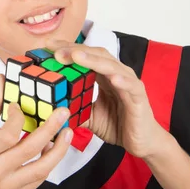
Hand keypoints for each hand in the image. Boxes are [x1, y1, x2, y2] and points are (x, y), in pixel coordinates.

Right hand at [0, 74, 72, 188]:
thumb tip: (1, 79)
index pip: (8, 134)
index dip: (18, 117)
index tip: (19, 105)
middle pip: (29, 149)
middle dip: (50, 128)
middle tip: (63, 112)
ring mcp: (9, 185)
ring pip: (41, 168)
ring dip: (59, 149)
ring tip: (67, 131)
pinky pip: (41, 177)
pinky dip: (50, 161)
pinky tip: (54, 147)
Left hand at [46, 39, 166, 158]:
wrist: (141, 143)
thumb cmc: (118, 125)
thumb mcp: (89, 116)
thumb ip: (74, 108)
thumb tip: (52, 108)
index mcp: (103, 75)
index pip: (84, 56)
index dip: (67, 49)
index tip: (47, 46)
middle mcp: (116, 73)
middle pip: (95, 55)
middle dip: (74, 51)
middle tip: (55, 51)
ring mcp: (128, 83)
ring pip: (110, 66)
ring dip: (93, 60)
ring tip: (76, 56)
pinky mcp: (139, 96)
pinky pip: (130, 86)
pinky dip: (122, 80)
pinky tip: (113, 78)